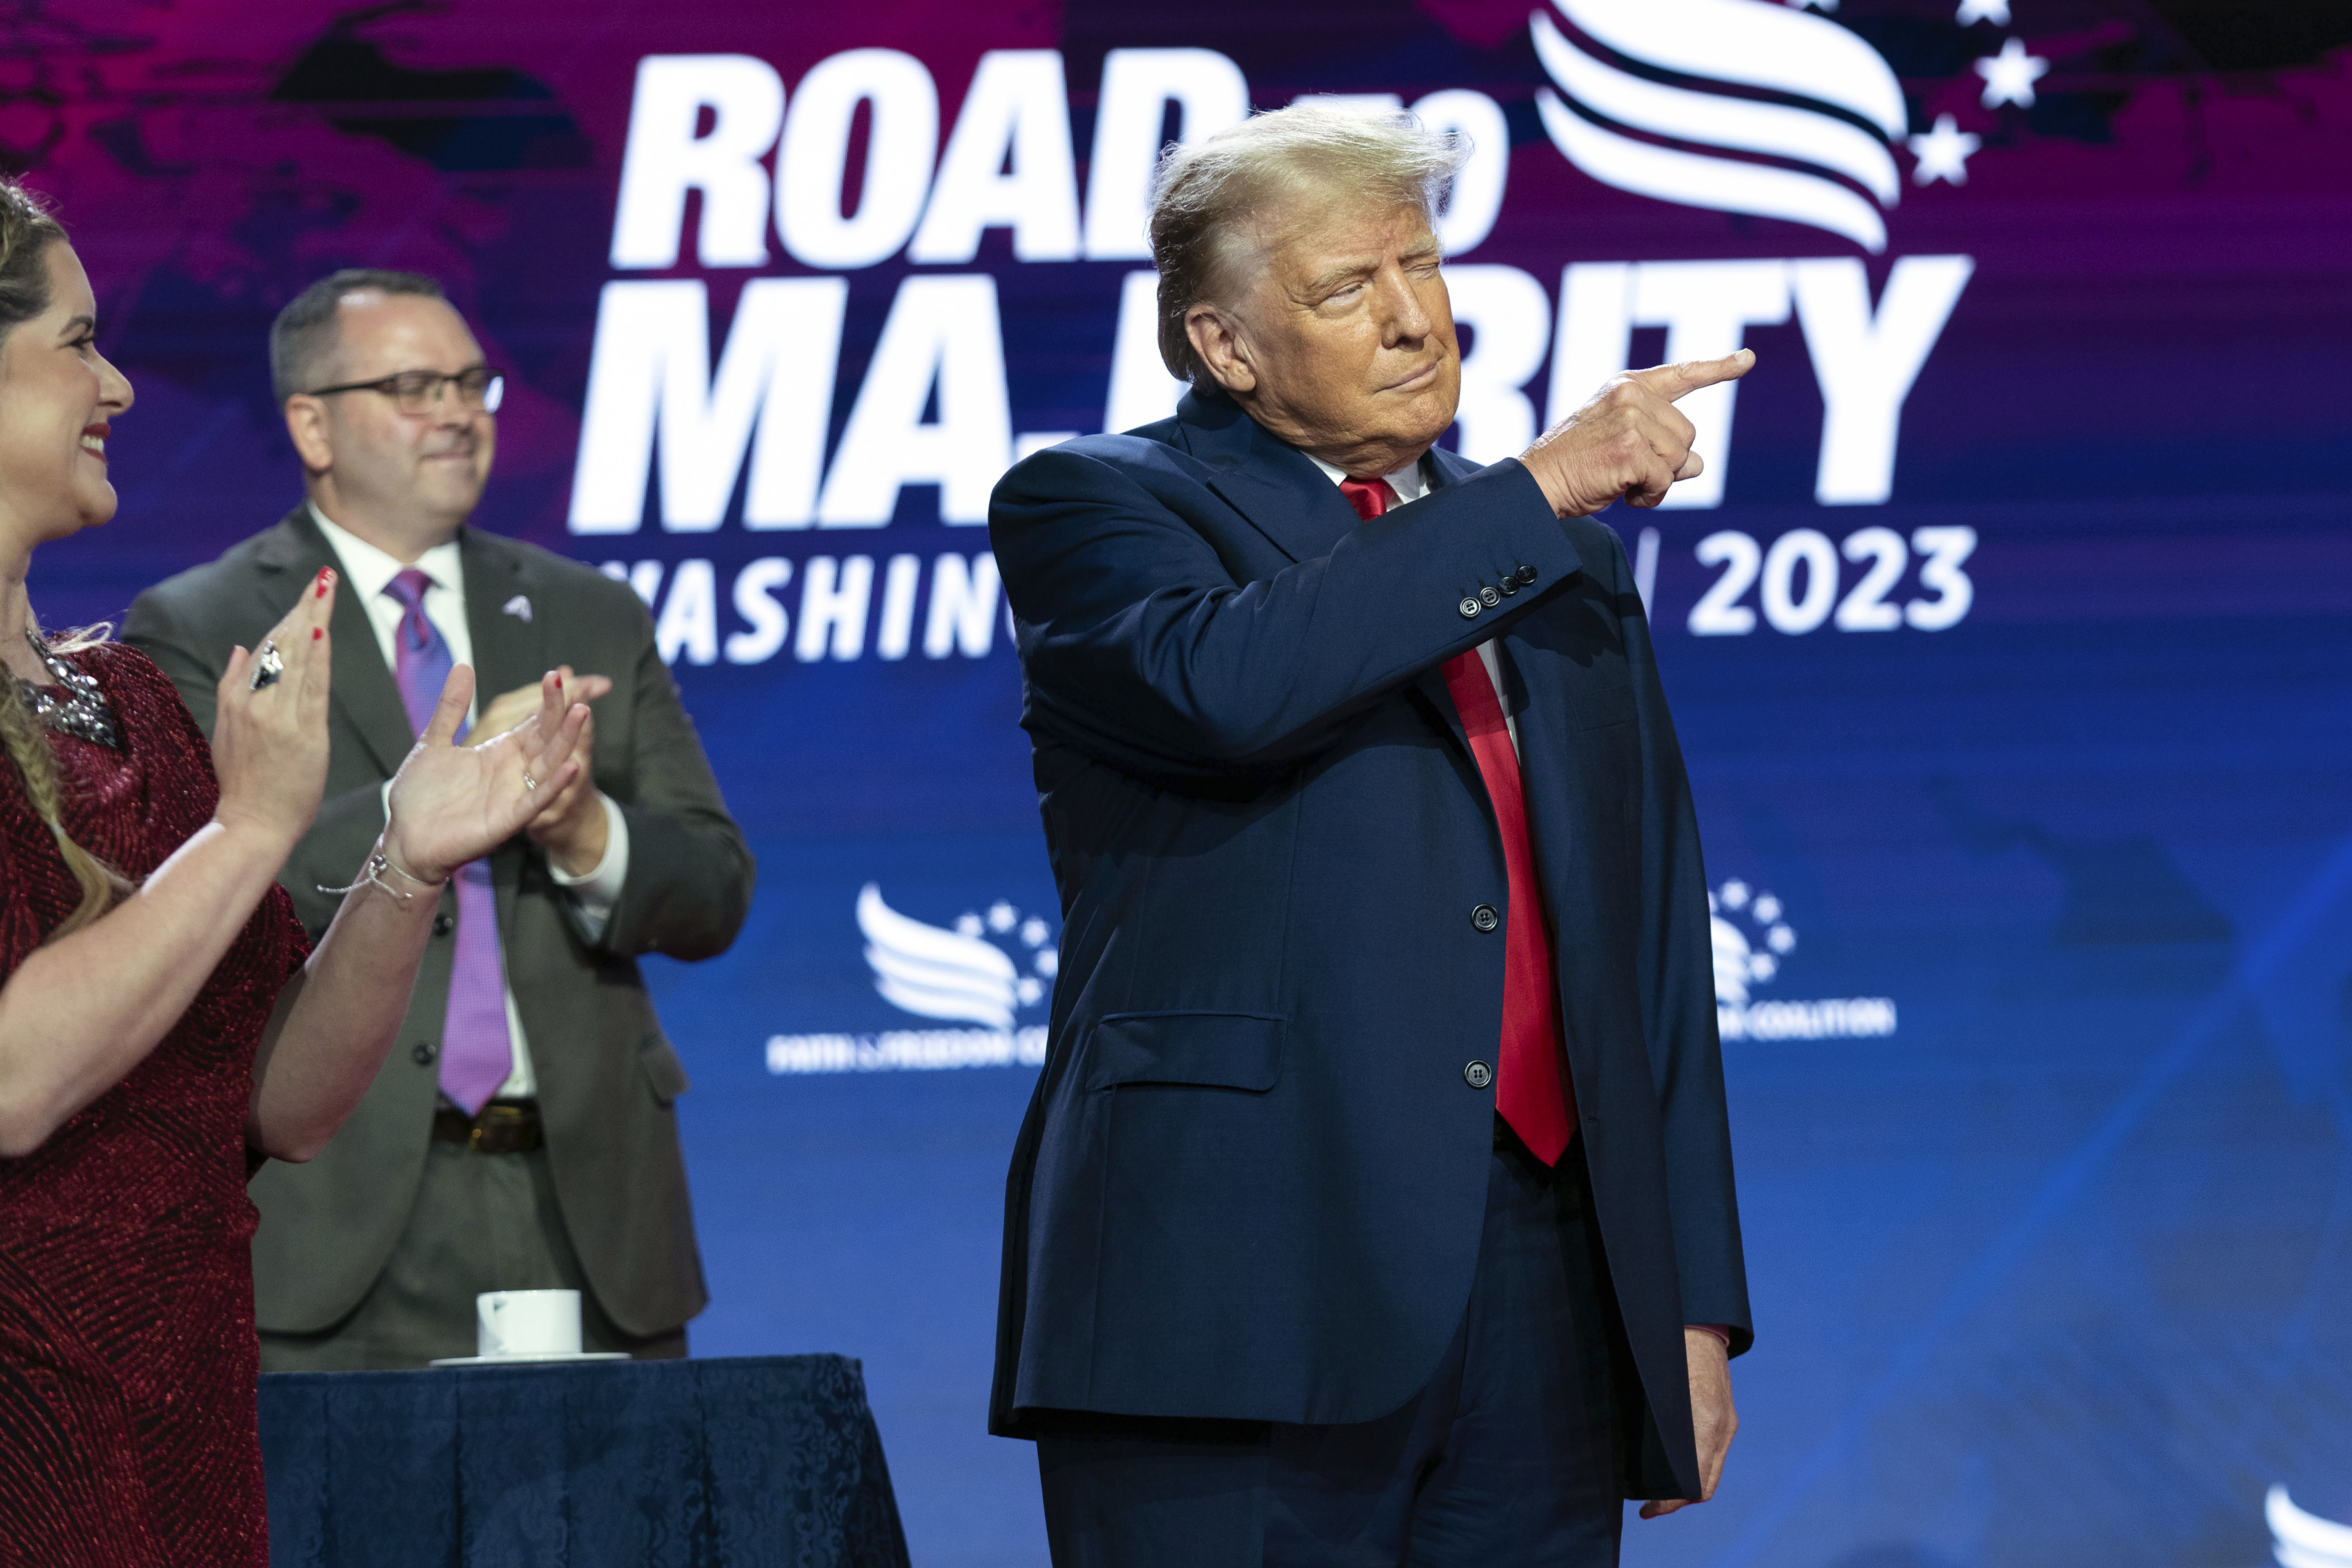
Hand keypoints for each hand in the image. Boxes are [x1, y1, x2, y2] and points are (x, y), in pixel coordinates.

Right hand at [212, 567, 337, 850]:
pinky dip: (316, 659)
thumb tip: (243, 647)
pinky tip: (322, 631)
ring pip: (297, 659)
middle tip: (324, 576)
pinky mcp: (302, 735)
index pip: (269, 647)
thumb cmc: (244, 782)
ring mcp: (277, 717)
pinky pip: (311, 689)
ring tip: (326, 589)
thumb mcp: (227, 730)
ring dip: (313, 620)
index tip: (309, 592)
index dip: (290, 616)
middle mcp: (256, 702)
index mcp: (239, 699)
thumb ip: (234, 686)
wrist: (251, 824)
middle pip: (284, 644)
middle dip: (305, 607)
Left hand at [382, 666, 588, 882]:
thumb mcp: (433, 742)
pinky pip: (536, 799)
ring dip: (566, 740)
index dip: (546, 701)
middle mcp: (512, 771)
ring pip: (549, 764)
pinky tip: (571, 766)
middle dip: (560, 713)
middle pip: (546, 738)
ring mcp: (513, 794)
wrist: (404, 838)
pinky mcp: (508, 818)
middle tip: (574, 687)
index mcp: (499, 752)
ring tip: (581, 713)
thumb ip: (451, 708)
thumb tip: (463, 667)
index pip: (532, 722)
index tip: (556, 676)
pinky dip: (555, 784)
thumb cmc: (419, 796)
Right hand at [1518, 350, 1754, 516]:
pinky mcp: (1632, 448)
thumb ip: (1659, 442)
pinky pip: (1665, 480)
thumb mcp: (1619, 443)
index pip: (1681, 375)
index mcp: (1626, 387)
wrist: (1536, 484)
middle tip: (1629, 472)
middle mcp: (1631, 395)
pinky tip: (1624, 494)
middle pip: (1686, 434)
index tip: (1747, 359)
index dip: (1717, 368)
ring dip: (1658, 481)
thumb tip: (1699, 464)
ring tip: (1623, 482)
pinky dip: (1650, 495)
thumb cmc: (1573, 466)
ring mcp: (1632, 420)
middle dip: (1667, 462)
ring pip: (1680, 458)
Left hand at [1641, 1328, 1737, 1519]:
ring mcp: (1728, 1423)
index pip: (1694, 1482)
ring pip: (1711, 1471)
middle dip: (1678, 1502)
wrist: (1700, 1325)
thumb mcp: (1655, 1388)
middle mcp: (1721, 1427)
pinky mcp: (1728, 1417)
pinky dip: (1698, 1468)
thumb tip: (1635, 1459)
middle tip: (1651, 1508)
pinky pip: (1715, 1453)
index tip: (1647, 1510)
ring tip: (1661, 1494)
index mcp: (1703, 1422)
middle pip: (1705, 1485)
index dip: (1670, 1503)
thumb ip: (1655, 1423)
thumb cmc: (1668, 1351)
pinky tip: (1678, 1467)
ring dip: (1688, 1488)